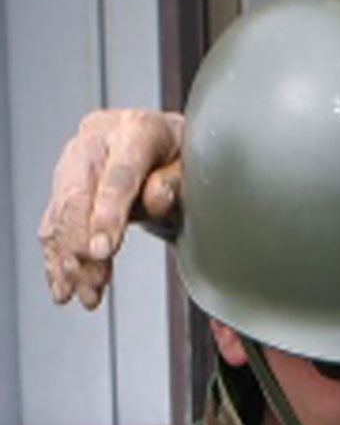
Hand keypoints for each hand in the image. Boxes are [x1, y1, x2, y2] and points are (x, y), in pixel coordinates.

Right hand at [40, 109, 185, 308]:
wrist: (171, 140)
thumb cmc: (190, 156)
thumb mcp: (197, 167)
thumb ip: (177, 181)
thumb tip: (156, 196)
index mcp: (137, 129)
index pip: (119, 176)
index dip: (107, 215)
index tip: (101, 251)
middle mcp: (100, 137)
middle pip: (80, 195)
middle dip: (80, 246)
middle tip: (88, 285)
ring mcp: (79, 156)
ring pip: (64, 210)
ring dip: (67, 257)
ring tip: (74, 295)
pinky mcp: (69, 179)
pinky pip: (57, 218)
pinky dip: (57, 253)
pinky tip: (62, 283)